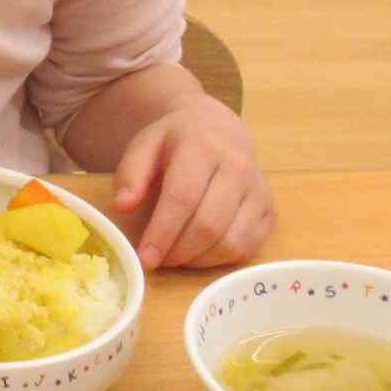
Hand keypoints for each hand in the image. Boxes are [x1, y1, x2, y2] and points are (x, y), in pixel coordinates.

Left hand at [109, 97, 272, 269]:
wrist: (218, 129)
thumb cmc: (175, 143)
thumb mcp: (144, 146)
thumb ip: (130, 174)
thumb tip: (121, 206)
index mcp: (203, 146)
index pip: (183, 197)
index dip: (162, 232)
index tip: (145, 258)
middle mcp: (238, 166)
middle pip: (209, 224)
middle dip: (179, 252)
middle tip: (157, 261)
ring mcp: (259, 190)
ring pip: (231, 242)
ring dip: (198, 259)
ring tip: (175, 256)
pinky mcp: (269, 210)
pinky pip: (247, 247)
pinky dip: (220, 259)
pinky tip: (198, 253)